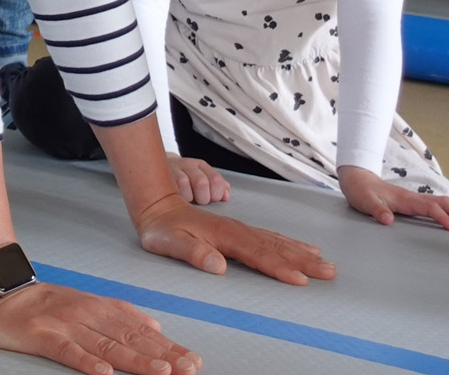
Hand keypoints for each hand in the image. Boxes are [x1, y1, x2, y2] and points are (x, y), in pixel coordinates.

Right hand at [0, 281, 198, 374]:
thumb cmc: (42, 304)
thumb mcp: (84, 303)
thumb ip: (118, 314)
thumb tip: (155, 325)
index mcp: (97, 308)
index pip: (139, 329)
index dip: (167, 346)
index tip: (193, 362)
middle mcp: (85, 314)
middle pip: (128, 337)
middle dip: (162, 355)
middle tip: (189, 369)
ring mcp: (63, 324)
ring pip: (105, 344)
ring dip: (135, 359)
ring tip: (161, 371)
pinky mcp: (41, 335)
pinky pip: (66, 350)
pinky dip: (86, 361)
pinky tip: (103, 372)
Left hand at [135, 192, 333, 283]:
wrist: (157, 207)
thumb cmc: (163, 230)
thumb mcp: (170, 243)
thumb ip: (193, 252)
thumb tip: (217, 265)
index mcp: (225, 236)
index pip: (258, 255)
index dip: (279, 268)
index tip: (301, 281)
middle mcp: (237, 231)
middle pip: (275, 247)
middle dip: (303, 261)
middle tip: (330, 272)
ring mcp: (240, 229)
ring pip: (276, 241)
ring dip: (300, 252)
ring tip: (325, 262)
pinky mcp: (239, 231)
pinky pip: (269, 238)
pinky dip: (288, 244)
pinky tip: (301, 248)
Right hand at [168, 154, 229, 205]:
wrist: (159, 167)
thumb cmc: (186, 179)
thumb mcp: (203, 179)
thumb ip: (218, 187)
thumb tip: (226, 196)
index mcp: (201, 166)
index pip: (216, 179)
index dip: (217, 194)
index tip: (213, 199)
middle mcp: (188, 164)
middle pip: (201, 182)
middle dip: (203, 197)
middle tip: (200, 200)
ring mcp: (174, 169)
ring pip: (184, 182)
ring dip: (189, 197)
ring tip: (189, 200)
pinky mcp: (163, 175)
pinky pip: (170, 187)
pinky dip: (178, 196)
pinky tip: (180, 198)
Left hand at [338, 164, 448, 228]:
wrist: (355, 178)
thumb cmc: (361, 189)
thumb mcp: (365, 201)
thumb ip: (377, 210)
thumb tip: (388, 220)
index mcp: (405, 199)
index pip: (429, 207)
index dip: (442, 217)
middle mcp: (412, 198)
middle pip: (441, 202)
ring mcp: (413, 199)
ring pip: (439, 202)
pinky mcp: (412, 202)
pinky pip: (433, 205)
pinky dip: (444, 210)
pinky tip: (448, 217)